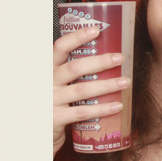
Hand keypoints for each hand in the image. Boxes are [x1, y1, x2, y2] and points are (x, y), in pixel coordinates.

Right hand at [53, 22, 130, 156]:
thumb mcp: (54, 81)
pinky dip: (102, 109)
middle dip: (100, 61)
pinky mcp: (56, 118)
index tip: (96, 30)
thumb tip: (104, 56)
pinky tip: (117, 105)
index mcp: (48, 68)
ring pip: (82, 90)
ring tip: (125, 81)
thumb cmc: (52, 100)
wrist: (36, 130)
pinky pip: (83, 112)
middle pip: (75, 67)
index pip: (59, 47)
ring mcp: (51, 100)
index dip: (77, 37)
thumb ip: (70, 70)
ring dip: (107, 85)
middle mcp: (47, 81)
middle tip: (120, 58)